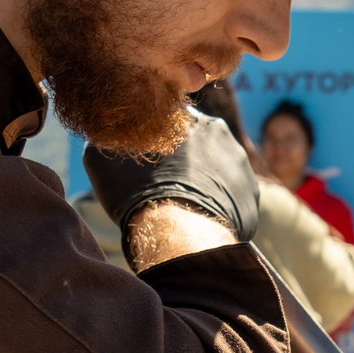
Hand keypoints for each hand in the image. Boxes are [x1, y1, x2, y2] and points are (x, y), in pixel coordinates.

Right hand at [83, 111, 261, 244]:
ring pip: (218, 173)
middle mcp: (222, 136)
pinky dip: (216, 207)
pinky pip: (231, 199)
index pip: (174, 123)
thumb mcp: (102, 158)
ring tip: (182, 206)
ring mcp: (241, 167)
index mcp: (190, 118)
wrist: (177, 234)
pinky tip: (199, 219)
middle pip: (200, 147)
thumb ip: (109, 139)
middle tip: (165, 185)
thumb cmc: (136, 193)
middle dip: (185, 163)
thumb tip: (105, 136)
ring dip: (203, 185)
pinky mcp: (250, 198)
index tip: (148, 162)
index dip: (159, 143)